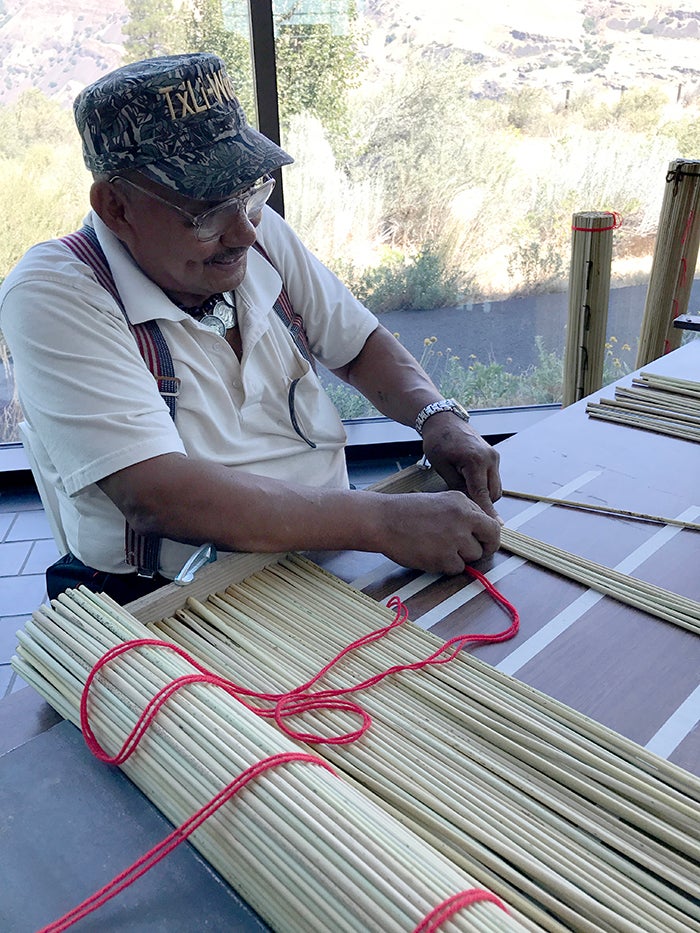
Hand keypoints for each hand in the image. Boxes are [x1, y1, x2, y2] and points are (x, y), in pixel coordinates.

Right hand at [376, 490, 500, 574]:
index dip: (489, 537)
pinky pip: (456, 569)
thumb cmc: (407, 512)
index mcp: (462, 503)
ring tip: (439, 549)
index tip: (484, 543)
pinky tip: (430, 555)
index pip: (491, 524)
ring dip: (460, 558)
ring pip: (473, 557)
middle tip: (470, 553)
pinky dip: (446, 566)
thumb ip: (463, 513)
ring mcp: (454, 539)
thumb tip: (482, 530)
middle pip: (489, 542)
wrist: (383, 520)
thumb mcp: (440, 501)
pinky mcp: (443, 558)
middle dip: (483, 550)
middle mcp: (462, 519)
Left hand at [420, 413, 501, 519]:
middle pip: (493, 494)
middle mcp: (490, 458)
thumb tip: (469, 507)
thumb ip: (457, 487)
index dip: (487, 513)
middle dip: (481, 504)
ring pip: (495, 488)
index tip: (493, 528)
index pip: (482, 494)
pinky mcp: (493, 457)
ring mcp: (494, 457)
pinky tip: (468, 483)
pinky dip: (484, 486)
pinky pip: (493, 479)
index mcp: (475, 460)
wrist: (443, 420)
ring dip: (483, 495)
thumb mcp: (442, 467)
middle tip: (462, 507)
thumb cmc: (437, 441)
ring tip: (462, 491)